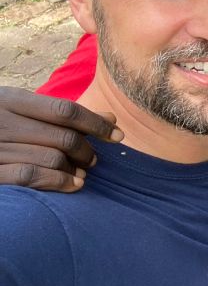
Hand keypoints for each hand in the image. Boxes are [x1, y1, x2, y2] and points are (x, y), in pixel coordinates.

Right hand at [0, 86, 122, 191]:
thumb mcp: (21, 109)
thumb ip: (62, 114)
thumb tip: (111, 117)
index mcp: (10, 100)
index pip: (65, 110)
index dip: (97, 124)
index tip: (118, 135)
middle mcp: (2, 121)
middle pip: (63, 137)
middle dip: (86, 150)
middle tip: (93, 159)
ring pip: (52, 158)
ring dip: (76, 168)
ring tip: (83, 173)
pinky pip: (31, 176)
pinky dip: (59, 181)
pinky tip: (74, 185)